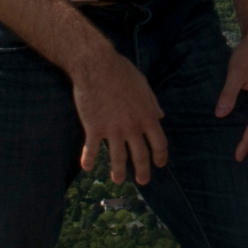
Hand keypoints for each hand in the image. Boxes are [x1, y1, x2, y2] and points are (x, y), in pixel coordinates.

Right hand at [72, 53, 167, 185]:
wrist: (97, 66)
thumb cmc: (122, 72)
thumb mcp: (144, 85)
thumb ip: (152, 103)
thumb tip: (161, 116)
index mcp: (147, 116)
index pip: (159, 143)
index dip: (160, 156)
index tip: (159, 164)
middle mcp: (132, 127)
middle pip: (141, 156)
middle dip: (142, 171)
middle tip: (143, 181)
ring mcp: (113, 130)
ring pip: (118, 158)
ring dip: (118, 172)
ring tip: (118, 180)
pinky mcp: (94, 129)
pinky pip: (92, 150)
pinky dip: (89, 160)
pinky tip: (86, 167)